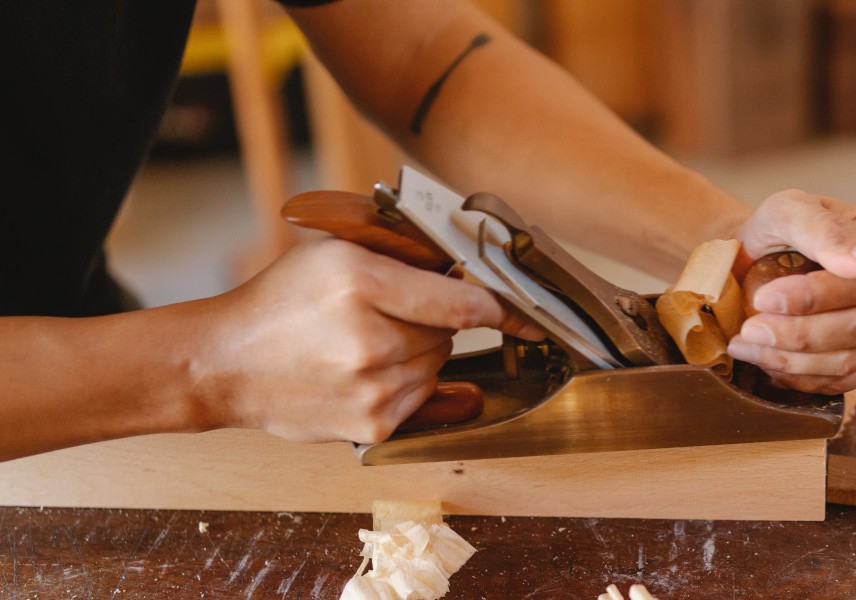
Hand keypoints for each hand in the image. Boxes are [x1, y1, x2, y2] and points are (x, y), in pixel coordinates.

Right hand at [193, 238, 540, 443]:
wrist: (226, 364)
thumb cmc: (280, 302)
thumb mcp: (336, 251)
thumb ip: (404, 254)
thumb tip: (468, 269)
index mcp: (361, 284)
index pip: (463, 302)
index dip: (499, 306)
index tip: (525, 312)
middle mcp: (370, 340)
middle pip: (451, 333)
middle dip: (434, 320)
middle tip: (387, 313)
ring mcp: (373, 390)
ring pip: (438, 364)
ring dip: (419, 353)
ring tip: (365, 343)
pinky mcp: (374, 427)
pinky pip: (423, 397)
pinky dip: (406, 383)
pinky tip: (364, 372)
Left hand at [727, 190, 855, 393]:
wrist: (766, 258)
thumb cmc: (778, 231)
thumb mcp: (786, 212)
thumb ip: (823, 230)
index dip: (811, 299)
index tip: (762, 301)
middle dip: (797, 336)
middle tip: (748, 333)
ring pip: (854, 359)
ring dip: (793, 362)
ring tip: (748, 348)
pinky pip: (850, 379)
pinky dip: (803, 378)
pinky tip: (770, 362)